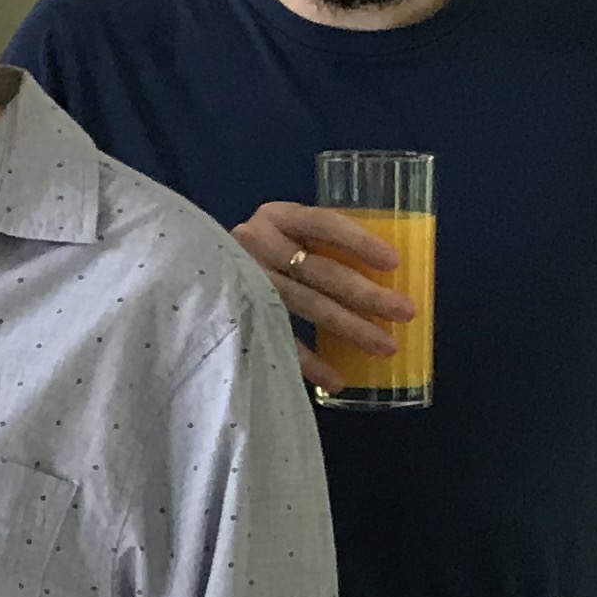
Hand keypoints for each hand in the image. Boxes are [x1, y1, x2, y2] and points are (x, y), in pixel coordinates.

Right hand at [232, 202, 417, 392]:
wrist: (191, 269)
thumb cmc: (261, 253)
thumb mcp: (287, 235)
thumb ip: (320, 245)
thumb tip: (386, 274)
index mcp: (277, 217)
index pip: (323, 223)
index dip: (359, 242)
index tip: (393, 262)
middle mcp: (257, 243)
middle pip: (319, 270)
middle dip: (365, 294)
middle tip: (404, 312)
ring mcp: (245, 278)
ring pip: (304, 303)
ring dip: (348, 327)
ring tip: (384, 347)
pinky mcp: (236, 311)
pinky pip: (277, 337)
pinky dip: (309, 361)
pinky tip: (335, 380)